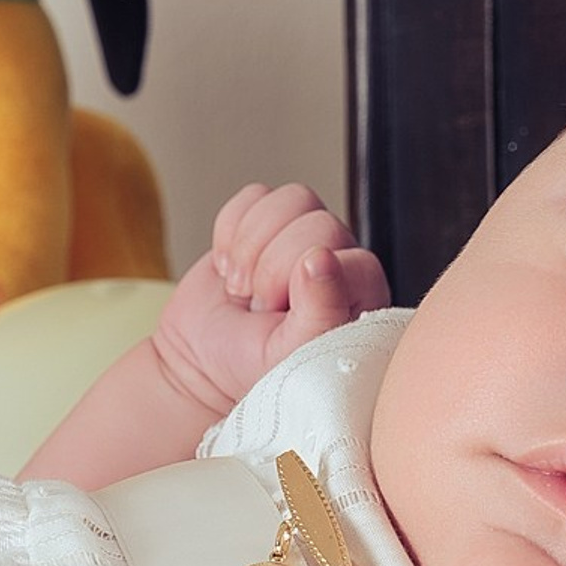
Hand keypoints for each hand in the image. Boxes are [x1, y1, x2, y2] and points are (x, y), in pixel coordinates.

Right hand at [152, 183, 389, 416]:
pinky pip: (253, 197)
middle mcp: (342, 263)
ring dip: (251, 247)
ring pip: (291, 200)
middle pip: (321, 223)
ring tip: (244, 288)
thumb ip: (319, 314)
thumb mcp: (289, 355)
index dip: (311, 281)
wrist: (203, 363)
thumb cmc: (255, 368)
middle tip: (259, 305)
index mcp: (362, 300)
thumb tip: (322, 257)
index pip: (358, 260)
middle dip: (273, 265)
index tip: (282, 314)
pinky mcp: (267, 222)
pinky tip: (231, 268)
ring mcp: (304, 238)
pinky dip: (229, 233)